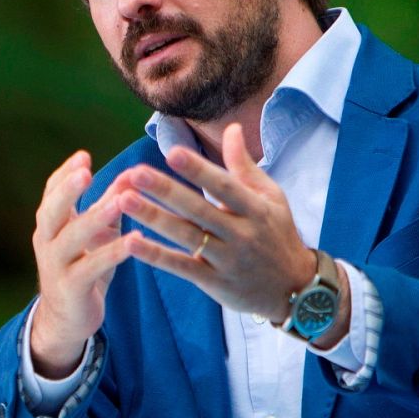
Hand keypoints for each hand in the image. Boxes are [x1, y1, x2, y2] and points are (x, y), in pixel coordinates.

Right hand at [29, 151, 136, 377]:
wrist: (65, 320)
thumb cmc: (82, 268)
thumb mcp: (94, 234)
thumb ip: (109, 205)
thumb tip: (132, 174)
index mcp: (50, 225)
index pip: (51, 193)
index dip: (65, 174)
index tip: (83, 156)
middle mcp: (47, 242)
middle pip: (51, 211)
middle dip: (67, 191)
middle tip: (84, 172)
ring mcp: (56, 266)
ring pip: (72, 238)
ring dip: (96, 218)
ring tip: (120, 201)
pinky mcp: (71, 288)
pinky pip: (91, 267)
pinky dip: (112, 253)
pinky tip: (134, 241)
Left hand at [115, 124, 312, 318]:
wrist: (295, 289)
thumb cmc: (278, 234)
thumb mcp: (270, 197)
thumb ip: (244, 165)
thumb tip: (231, 128)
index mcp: (255, 209)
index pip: (225, 186)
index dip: (200, 170)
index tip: (173, 153)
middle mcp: (241, 234)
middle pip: (199, 210)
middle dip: (166, 191)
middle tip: (135, 173)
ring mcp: (227, 260)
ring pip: (186, 237)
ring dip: (153, 218)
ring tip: (123, 200)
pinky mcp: (215, 283)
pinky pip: (181, 267)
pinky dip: (156, 256)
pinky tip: (130, 242)